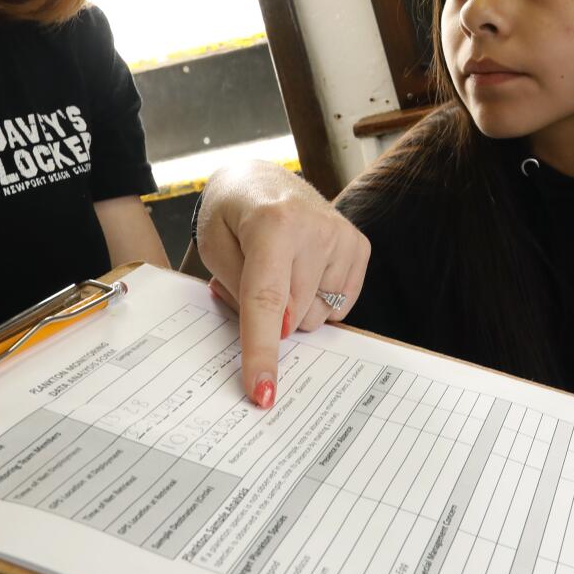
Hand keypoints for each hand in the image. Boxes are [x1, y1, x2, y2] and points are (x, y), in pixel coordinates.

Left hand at [195, 160, 370, 407]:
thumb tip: (282, 332)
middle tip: (248, 279)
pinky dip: (315, 300)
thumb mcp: (213, 248)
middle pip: (292, 317)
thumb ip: (239, 291)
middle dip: (266, 315)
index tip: (262, 392)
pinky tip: (304, 269)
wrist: (262, 180)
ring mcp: (344, 238)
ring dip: (292, 308)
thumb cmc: (231, 216)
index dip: (261, 350)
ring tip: (278, 269)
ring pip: (316, 317)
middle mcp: (316, 229)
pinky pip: (337, 308)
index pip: (267, 300)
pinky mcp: (360, 247)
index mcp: (272, 224)